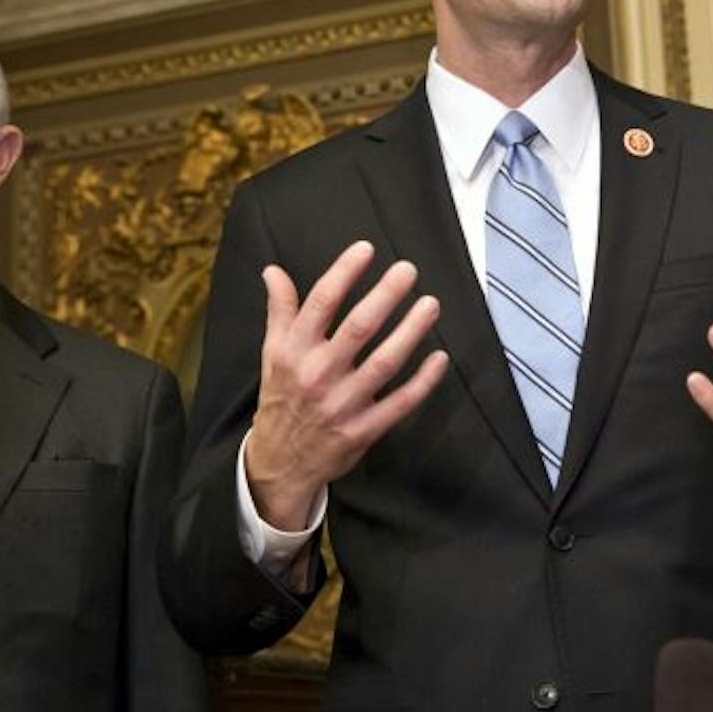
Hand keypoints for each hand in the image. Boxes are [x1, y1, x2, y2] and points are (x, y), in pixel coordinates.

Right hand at [245, 241, 449, 527]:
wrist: (280, 462)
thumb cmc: (281, 397)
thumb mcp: (272, 353)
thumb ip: (280, 311)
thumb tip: (273, 271)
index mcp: (294, 351)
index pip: (321, 303)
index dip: (344, 272)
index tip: (366, 249)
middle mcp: (318, 375)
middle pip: (358, 328)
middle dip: (386, 295)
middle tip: (408, 270)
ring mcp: (342, 404)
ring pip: (384, 362)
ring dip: (411, 331)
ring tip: (430, 304)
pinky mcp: (363, 430)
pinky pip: (400, 402)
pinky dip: (423, 381)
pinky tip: (440, 357)